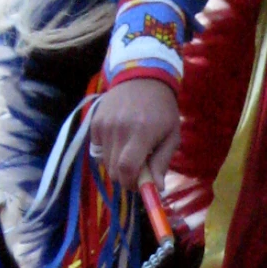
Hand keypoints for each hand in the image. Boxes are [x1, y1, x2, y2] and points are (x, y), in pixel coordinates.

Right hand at [89, 76, 179, 191]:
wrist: (142, 78)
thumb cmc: (162, 110)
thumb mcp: (172, 135)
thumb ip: (163, 162)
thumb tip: (157, 188)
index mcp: (141, 133)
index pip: (127, 169)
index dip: (132, 184)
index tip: (141, 186)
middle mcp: (118, 130)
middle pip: (114, 171)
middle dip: (126, 178)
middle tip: (139, 171)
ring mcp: (103, 126)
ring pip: (105, 163)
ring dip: (118, 164)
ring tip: (131, 150)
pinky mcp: (94, 123)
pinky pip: (98, 150)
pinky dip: (108, 152)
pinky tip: (120, 140)